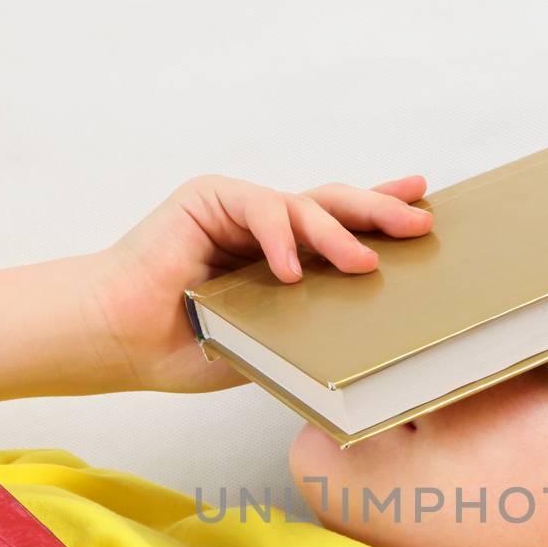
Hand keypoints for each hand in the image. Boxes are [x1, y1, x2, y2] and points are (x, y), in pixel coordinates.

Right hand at [92, 173, 434, 393]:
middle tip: (419, 221)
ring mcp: (237, 208)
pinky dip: (277, 238)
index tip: (424, 209)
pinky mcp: (208, 197)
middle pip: (334, 206)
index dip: (380, 215)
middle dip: (379, 212)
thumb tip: (373, 333)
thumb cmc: (186, 348)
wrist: (123, 341)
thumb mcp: (270, 342)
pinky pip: (258, 207)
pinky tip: (288, 270)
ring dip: (337, 235)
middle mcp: (264, 227)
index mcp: (281, 257)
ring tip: (364, 265)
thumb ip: (311, 326)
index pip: (340, 229)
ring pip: (304, 206)